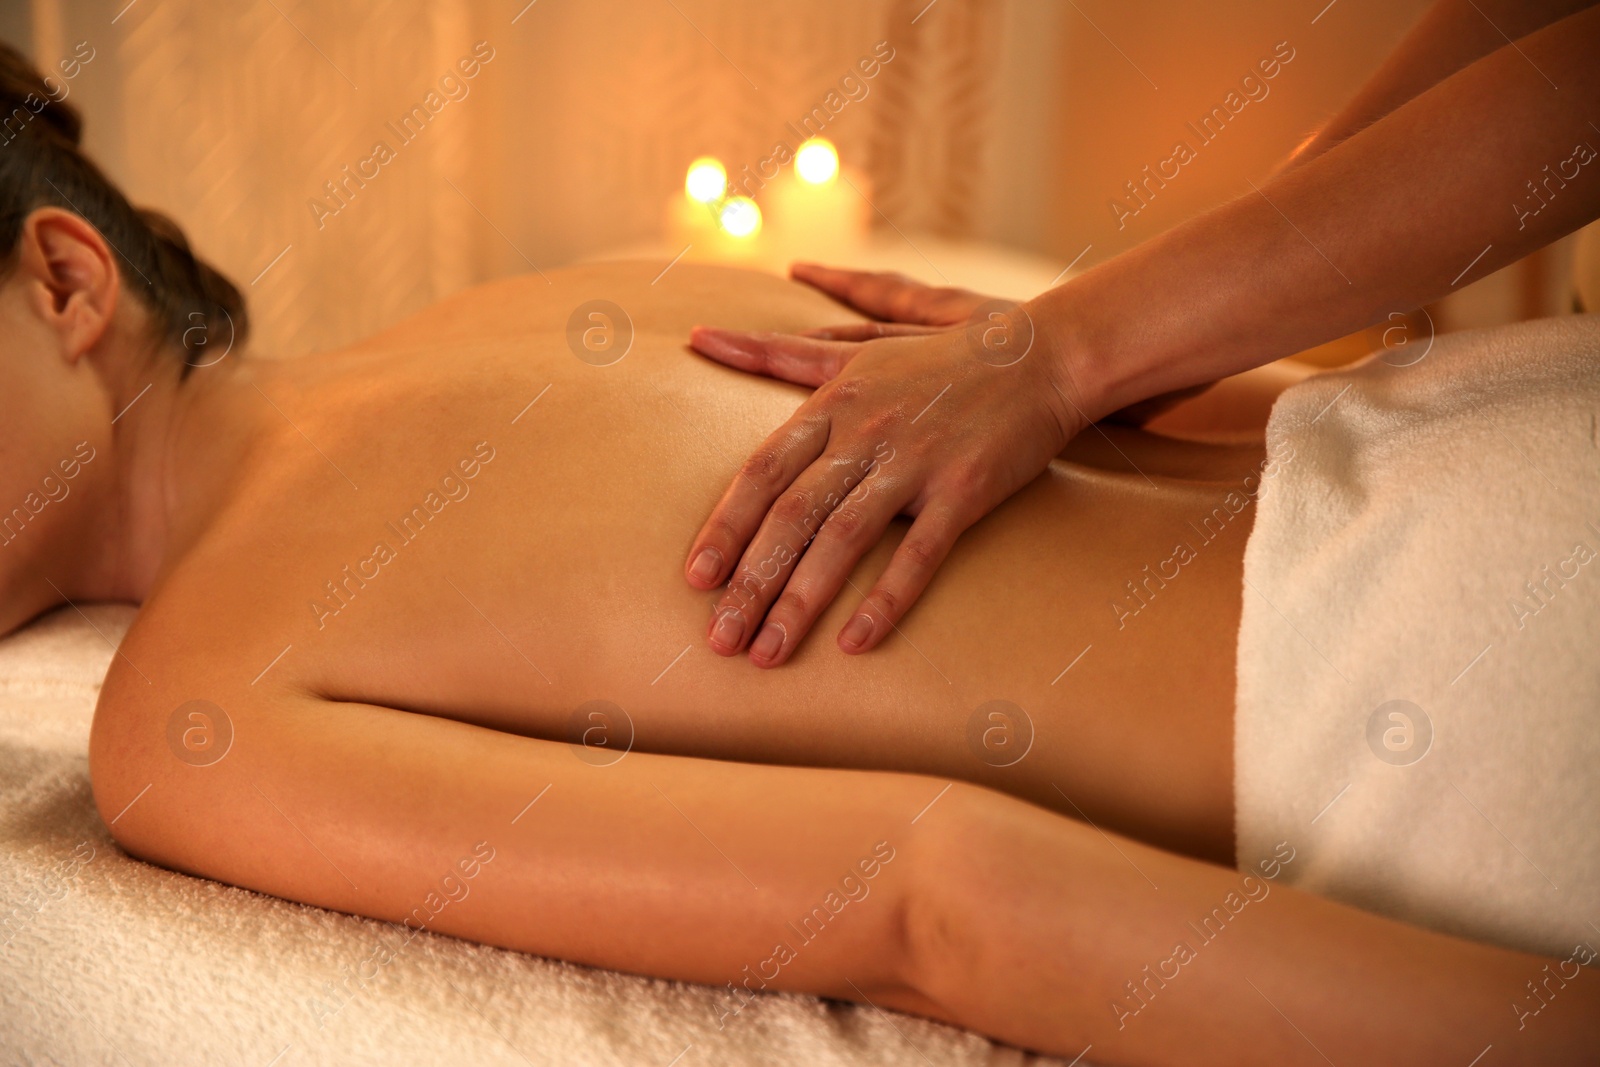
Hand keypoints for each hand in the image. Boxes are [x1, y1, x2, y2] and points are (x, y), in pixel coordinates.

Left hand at [683, 264, 1086, 667]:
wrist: (1037, 358)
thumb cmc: (938, 360)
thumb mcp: (853, 351)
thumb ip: (775, 354)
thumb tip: (697, 335)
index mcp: (831, 404)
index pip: (761, 473)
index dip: (725, 527)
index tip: (694, 581)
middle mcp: (865, 433)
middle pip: (793, 515)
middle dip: (750, 582)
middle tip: (719, 640)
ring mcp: (915, 462)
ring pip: (844, 540)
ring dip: (801, 602)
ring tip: (768, 654)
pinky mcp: (964, 490)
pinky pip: (919, 553)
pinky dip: (886, 599)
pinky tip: (856, 643)